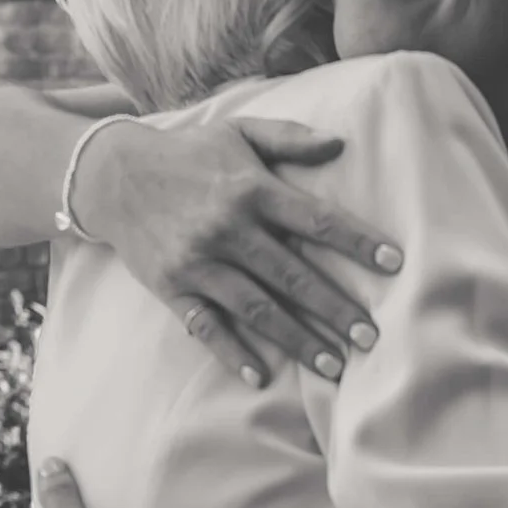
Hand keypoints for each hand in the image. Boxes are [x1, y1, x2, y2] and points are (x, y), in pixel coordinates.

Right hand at [78, 115, 400, 385]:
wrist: (113, 175)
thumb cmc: (189, 155)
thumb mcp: (238, 132)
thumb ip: (290, 138)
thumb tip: (340, 144)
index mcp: (251, 189)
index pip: (316, 219)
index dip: (357, 242)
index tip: (394, 265)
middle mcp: (228, 228)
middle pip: (293, 275)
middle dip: (335, 308)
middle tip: (372, 337)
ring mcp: (199, 262)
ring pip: (257, 308)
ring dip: (297, 340)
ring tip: (334, 366)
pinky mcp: (173, 288)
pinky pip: (205, 326)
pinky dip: (230, 352)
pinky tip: (259, 376)